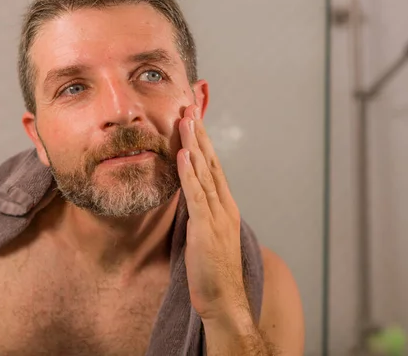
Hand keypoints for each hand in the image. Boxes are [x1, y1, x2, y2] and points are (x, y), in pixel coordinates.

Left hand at [177, 104, 250, 324]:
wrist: (224, 299)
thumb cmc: (213, 271)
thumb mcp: (208, 235)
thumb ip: (202, 214)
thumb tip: (189, 198)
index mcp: (224, 206)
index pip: (213, 167)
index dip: (204, 143)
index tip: (195, 121)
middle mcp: (223, 205)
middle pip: (211, 162)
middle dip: (200, 134)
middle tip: (191, 108)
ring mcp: (216, 215)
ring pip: (205, 172)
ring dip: (194, 145)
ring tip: (186, 120)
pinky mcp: (206, 227)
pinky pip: (196, 195)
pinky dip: (189, 173)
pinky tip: (184, 154)